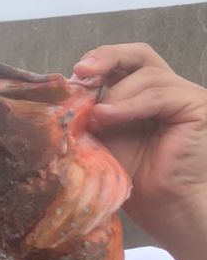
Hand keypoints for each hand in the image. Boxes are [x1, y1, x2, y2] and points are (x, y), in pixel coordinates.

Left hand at [73, 43, 206, 241]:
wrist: (159, 205)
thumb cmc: (131, 175)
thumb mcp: (101, 135)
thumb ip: (88, 111)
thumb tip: (64, 91)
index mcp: (141, 92)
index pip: (122, 61)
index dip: (99, 60)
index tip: (74, 73)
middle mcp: (166, 87)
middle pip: (139, 54)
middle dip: (107, 58)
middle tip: (82, 71)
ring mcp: (183, 94)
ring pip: (146, 76)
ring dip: (115, 96)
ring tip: (97, 119)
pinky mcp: (196, 105)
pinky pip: (159, 95)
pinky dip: (131, 105)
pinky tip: (108, 118)